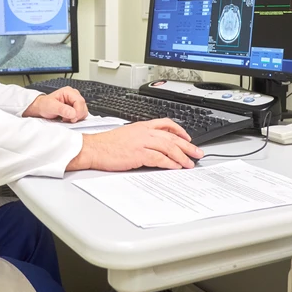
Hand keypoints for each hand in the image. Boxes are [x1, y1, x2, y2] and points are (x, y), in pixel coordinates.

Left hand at [22, 87, 88, 122]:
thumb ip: (62, 109)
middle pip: (83, 107)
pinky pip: (81, 115)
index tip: (72, 119)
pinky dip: (76, 119)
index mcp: (69, 92)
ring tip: (66, 118)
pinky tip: (68, 119)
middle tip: (67, 119)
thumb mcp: (51, 106)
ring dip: (76, 118)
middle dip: (77, 115)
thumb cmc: (44, 105)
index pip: (80, 101)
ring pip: (83, 111)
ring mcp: (75, 102)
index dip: (78, 111)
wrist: (41, 108)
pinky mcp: (76, 108)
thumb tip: (73, 113)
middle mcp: (74, 96)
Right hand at [66, 119, 203, 170]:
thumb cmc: (106, 144)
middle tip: (198, 153)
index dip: (180, 131)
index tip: (188, 137)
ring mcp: (141, 142)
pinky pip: (159, 158)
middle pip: (172, 137)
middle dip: (187, 145)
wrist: (93, 148)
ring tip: (190, 163)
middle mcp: (144, 132)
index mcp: (141, 126)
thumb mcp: (126, 135)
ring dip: (182, 156)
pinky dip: (170, 163)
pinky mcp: (138, 154)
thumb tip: (154, 146)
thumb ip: (141, 137)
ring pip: (168, 147)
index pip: (166, 124)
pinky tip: (176, 167)